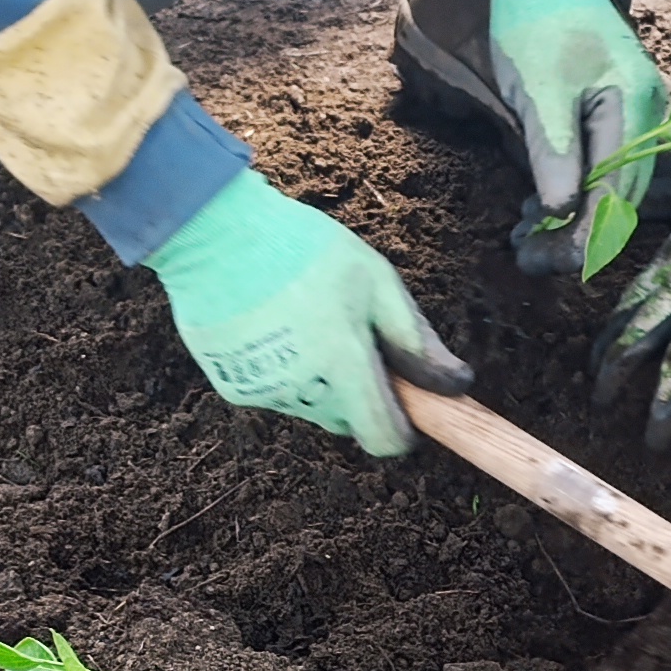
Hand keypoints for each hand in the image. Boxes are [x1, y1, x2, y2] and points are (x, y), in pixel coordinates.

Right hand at [141, 171, 472, 458]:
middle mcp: (303, 390)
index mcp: (344, 364)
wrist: (215, 233)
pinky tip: (272, 326)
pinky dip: (282, 372)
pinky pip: (274, 393)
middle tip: (349, 338)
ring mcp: (263, 391)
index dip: (401, 431)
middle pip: (348, 420)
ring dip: (319, 382)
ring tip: (305, 322)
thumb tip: (455, 383)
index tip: (405, 408)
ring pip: (311, 406)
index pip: (383, 438)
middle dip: (358, 393)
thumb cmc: (304, 248)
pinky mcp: (232, 386)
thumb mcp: (376, 279)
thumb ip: (415, 338)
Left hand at [479, 0, 665, 234]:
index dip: (583, 235)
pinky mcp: (617, 115)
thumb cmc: (537, 22)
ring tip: (524, 237)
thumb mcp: (537, 90)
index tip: (546, 260)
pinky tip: (539, 205)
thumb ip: (554, 152)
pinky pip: (603, 166)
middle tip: (527, 257)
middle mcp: (647, 116)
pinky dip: (573, 190)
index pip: (616, 193)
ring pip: (611, 186)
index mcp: (634, 108)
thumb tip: (560, 211)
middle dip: (574, 234)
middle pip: (619, 198)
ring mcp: (636, 115)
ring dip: (569, 216)